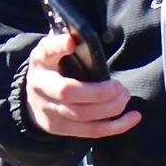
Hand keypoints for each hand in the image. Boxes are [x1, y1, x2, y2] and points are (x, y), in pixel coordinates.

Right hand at [23, 29, 138, 139]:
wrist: (33, 96)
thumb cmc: (52, 67)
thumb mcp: (54, 50)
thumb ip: (65, 41)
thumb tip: (81, 33)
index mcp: (40, 61)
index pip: (46, 52)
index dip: (58, 46)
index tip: (72, 42)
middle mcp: (40, 87)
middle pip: (68, 92)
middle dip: (99, 92)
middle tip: (119, 86)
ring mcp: (49, 111)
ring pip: (82, 115)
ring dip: (110, 108)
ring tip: (125, 97)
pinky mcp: (60, 129)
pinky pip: (90, 131)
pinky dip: (115, 126)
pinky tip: (132, 117)